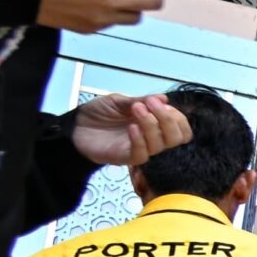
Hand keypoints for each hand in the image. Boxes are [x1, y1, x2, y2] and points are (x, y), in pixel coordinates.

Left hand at [71, 93, 190, 167]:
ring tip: (136, 109)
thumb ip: (141, 101)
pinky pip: (142, 154)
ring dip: (151, 125)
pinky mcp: (127, 158)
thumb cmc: (98, 113)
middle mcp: (152, 138)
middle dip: (169, 119)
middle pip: (177, 138)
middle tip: (150, 104)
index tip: (159, 102)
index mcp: (155, 125)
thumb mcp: (119, 101)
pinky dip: (139, 139)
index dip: (177, 116)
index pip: (181, 128)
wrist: (75, 126)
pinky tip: (131, 127)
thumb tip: (164, 98)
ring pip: (161, 145)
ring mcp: (141, 149)